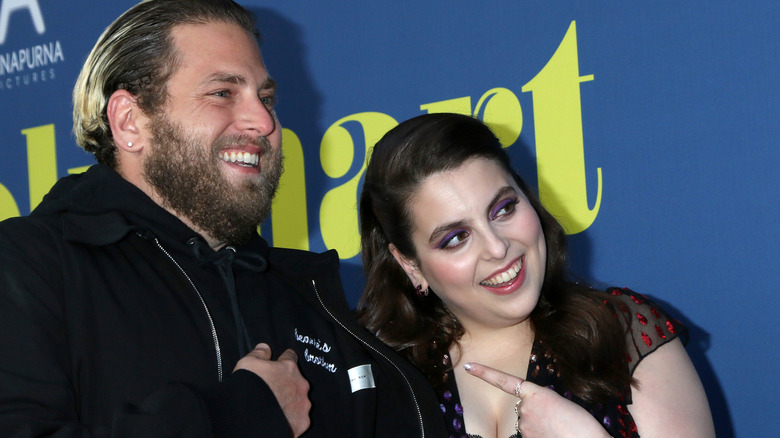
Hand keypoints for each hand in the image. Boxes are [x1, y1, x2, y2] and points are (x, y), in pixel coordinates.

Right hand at [234, 343, 310, 436]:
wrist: (251, 418)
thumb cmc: (249, 388)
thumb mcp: (248, 364)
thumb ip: (259, 353)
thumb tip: (264, 347)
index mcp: (288, 368)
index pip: (291, 357)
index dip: (284, 359)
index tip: (282, 362)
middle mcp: (300, 384)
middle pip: (296, 381)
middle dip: (287, 384)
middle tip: (273, 391)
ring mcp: (302, 404)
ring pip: (299, 400)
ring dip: (290, 401)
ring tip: (275, 407)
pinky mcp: (302, 421)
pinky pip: (299, 417)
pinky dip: (291, 418)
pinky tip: (280, 419)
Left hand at [464, 362, 608, 437]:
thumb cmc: (581, 424)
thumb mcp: (561, 404)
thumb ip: (542, 403)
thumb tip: (534, 414)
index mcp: (537, 392)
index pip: (504, 381)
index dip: (485, 373)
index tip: (469, 366)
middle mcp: (525, 407)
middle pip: (523, 409)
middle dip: (536, 415)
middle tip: (557, 421)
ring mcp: (524, 425)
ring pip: (526, 424)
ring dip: (539, 427)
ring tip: (559, 429)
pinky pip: (529, 435)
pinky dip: (539, 435)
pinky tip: (553, 435)